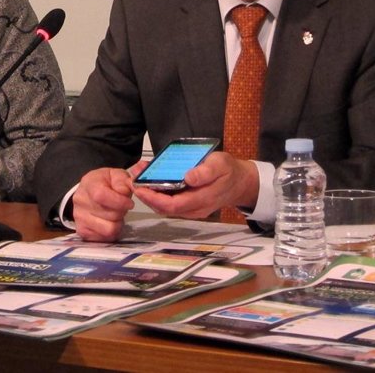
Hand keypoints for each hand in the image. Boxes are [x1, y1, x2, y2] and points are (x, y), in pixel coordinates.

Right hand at [72, 163, 144, 241]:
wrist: (90, 191)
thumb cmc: (106, 183)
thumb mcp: (117, 175)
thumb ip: (123, 181)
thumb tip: (124, 192)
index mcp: (89, 183)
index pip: (101, 195)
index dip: (119, 202)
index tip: (129, 203)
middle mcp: (80, 201)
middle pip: (110, 214)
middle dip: (121, 212)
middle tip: (122, 207)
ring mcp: (79, 217)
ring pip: (108, 229)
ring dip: (117, 223)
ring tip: (115, 215)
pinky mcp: (82, 231)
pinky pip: (104, 238)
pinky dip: (111, 232)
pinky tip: (109, 222)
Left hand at [131, 151, 258, 219]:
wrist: (241, 183)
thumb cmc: (230, 171)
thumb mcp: (221, 164)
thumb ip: (206, 172)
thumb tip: (188, 177)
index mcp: (202, 200)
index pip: (172, 206)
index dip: (153, 199)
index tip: (139, 187)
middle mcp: (194, 209)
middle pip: (165, 209)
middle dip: (146, 196)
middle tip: (133, 179)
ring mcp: (191, 209)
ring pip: (165, 207)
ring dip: (150, 194)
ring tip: (139, 176)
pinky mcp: (189, 205)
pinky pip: (170, 202)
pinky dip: (158, 193)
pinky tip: (151, 179)